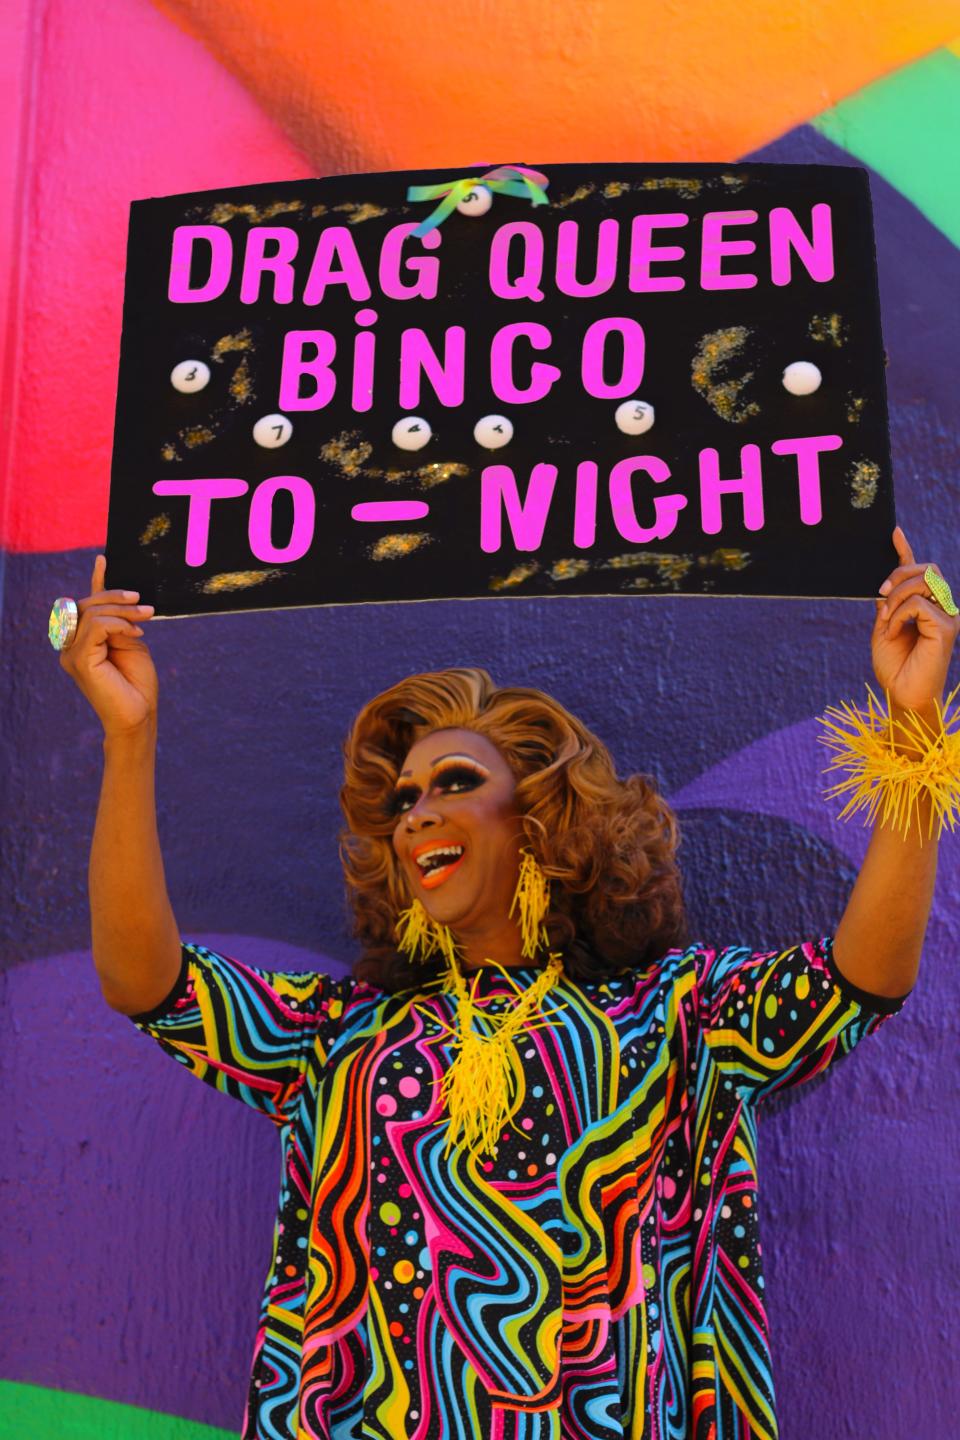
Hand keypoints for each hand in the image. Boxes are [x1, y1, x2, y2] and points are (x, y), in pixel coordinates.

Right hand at [59, 555, 158, 736]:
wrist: (139, 715)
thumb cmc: (136, 684)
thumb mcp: (130, 643)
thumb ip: (119, 623)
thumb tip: (120, 599)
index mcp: (81, 642)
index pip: (84, 606)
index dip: (95, 582)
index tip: (104, 559)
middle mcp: (70, 646)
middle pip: (86, 605)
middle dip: (117, 598)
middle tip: (143, 603)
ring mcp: (71, 654)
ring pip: (92, 612)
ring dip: (123, 611)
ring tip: (146, 618)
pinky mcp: (79, 661)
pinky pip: (96, 626)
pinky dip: (118, 624)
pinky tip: (135, 633)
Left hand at [872, 526, 958, 716]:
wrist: (901, 693)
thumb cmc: (894, 665)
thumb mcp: (884, 628)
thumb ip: (887, 605)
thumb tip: (883, 584)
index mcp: (926, 606)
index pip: (919, 572)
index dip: (906, 551)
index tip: (894, 532)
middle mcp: (941, 608)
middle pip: (926, 570)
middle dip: (900, 574)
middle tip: (881, 593)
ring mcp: (947, 617)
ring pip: (924, 582)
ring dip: (897, 597)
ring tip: (886, 620)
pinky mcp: (946, 628)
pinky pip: (918, 604)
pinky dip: (899, 615)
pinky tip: (892, 633)